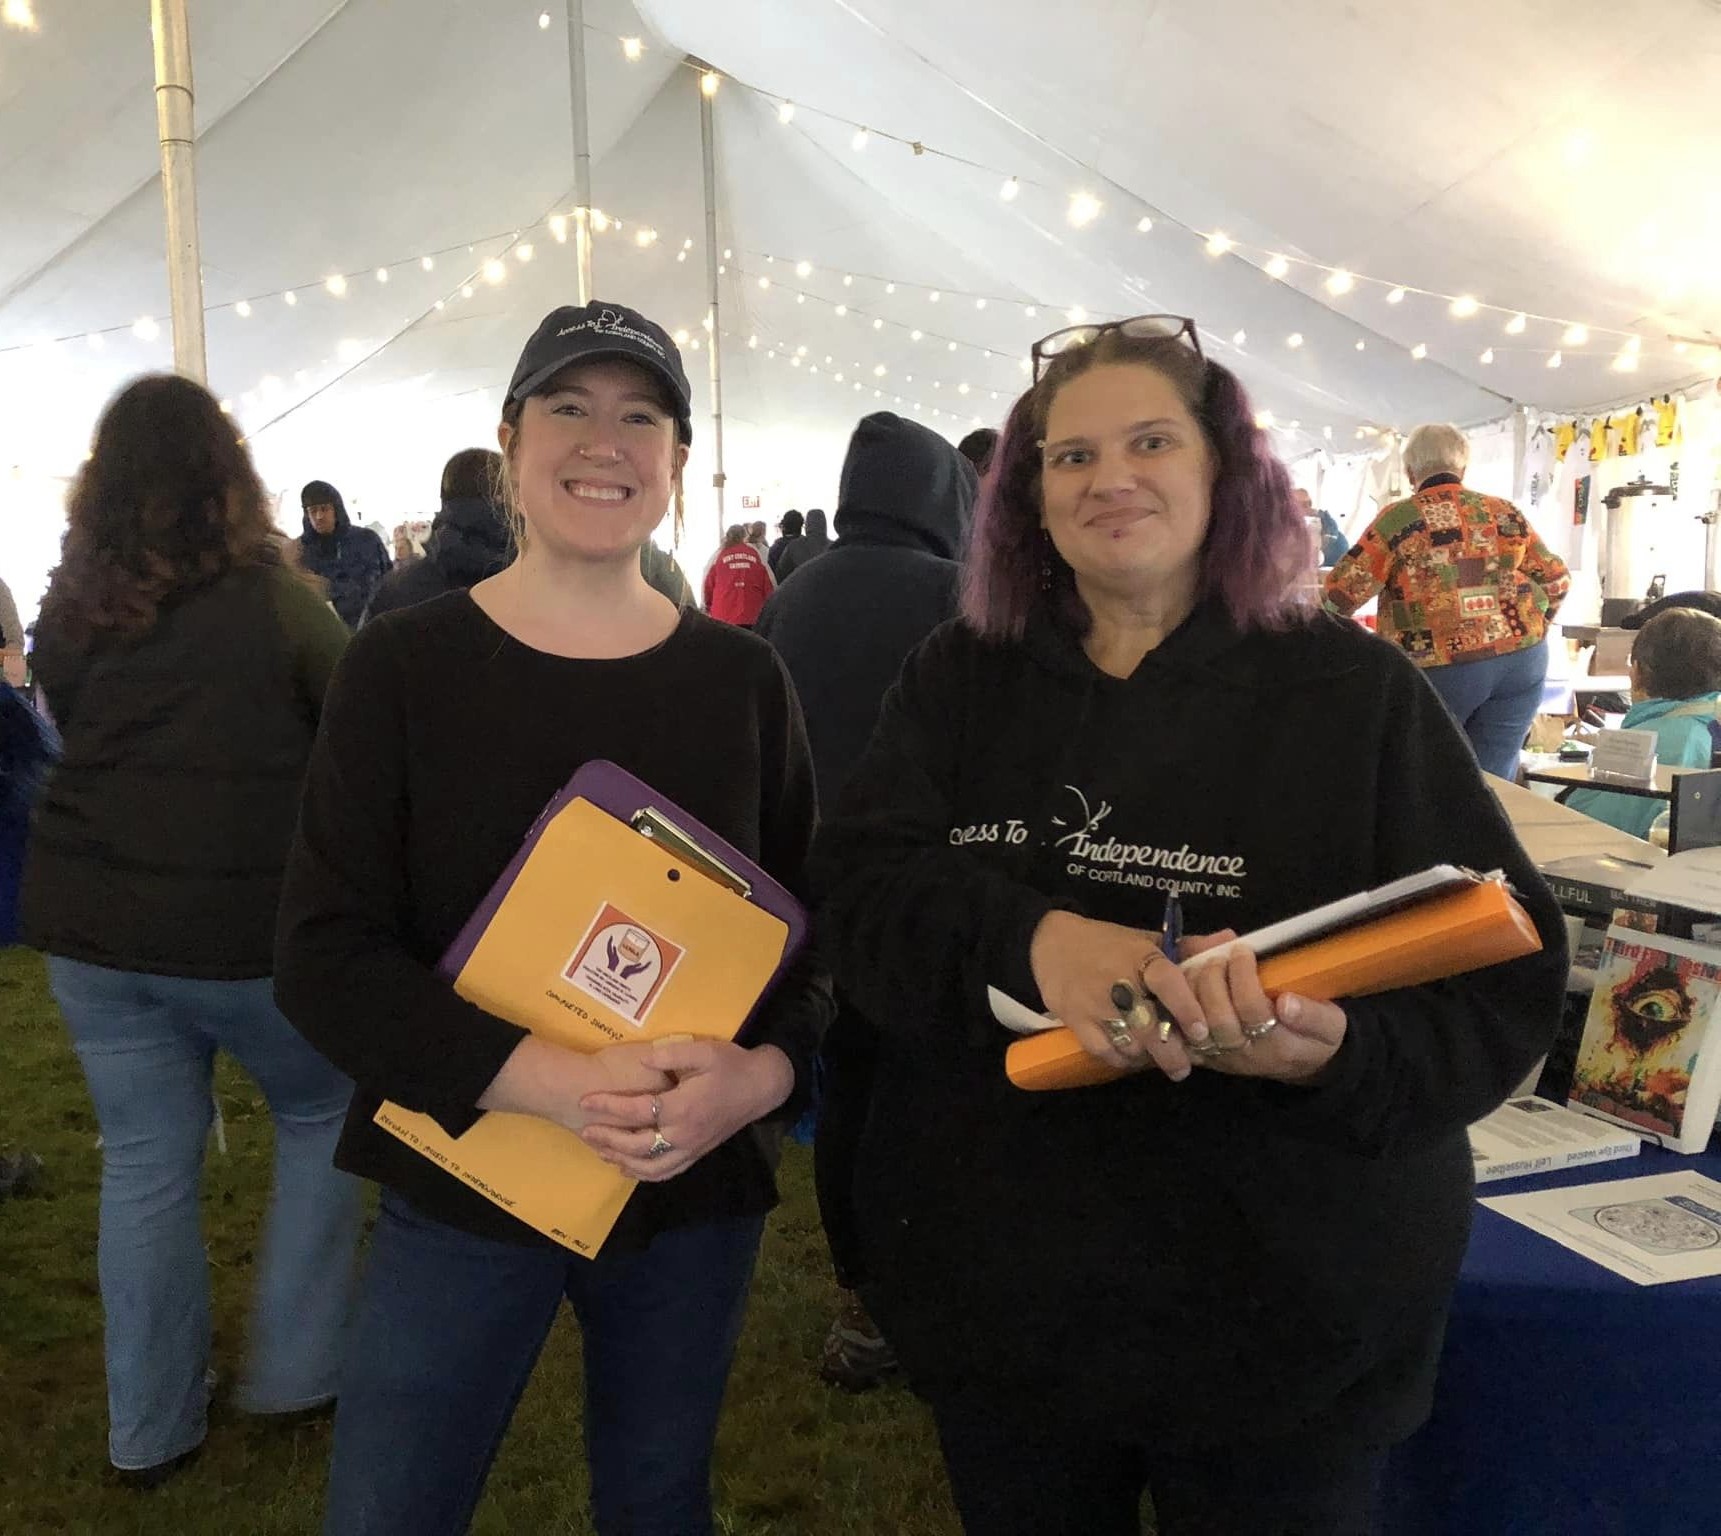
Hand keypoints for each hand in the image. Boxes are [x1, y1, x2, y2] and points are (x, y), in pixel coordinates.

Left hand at [576, 1040, 793, 1182]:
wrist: (760, 1088)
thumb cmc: (731, 1066)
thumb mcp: (704, 1051)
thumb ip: (671, 1054)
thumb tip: (643, 1058)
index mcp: (683, 1107)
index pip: (637, 1110)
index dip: (608, 1106)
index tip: (585, 1101)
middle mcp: (684, 1134)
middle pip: (637, 1146)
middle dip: (608, 1140)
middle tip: (585, 1131)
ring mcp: (691, 1149)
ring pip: (649, 1167)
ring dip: (622, 1161)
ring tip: (600, 1150)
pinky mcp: (696, 1154)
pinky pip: (666, 1172)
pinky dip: (643, 1174)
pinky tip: (627, 1167)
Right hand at [1028, 910, 1199, 1077]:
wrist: (1050, 943)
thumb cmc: (1106, 942)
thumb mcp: (1146, 939)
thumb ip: (1188, 947)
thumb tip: (1229, 941)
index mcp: (1140, 957)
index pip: (1166, 982)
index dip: (1186, 1007)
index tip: (1200, 1031)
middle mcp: (1118, 983)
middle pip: (1150, 1027)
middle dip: (1172, 1053)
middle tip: (1184, 1066)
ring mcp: (1095, 1006)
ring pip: (1130, 1044)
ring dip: (1148, 1056)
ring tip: (1160, 1059)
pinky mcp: (1076, 1021)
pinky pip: (1105, 1051)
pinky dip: (1121, 1058)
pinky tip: (1131, 1056)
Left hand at [1171, 939, 1347, 1083]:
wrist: (1303, 1064)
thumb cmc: (1316, 1036)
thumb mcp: (1332, 1025)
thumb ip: (1313, 1015)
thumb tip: (1286, 1003)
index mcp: (1279, 1045)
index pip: (1253, 1010)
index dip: (1244, 976)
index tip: (1245, 950)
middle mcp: (1246, 1055)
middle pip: (1218, 1019)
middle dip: (1215, 980)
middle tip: (1221, 956)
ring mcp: (1222, 1058)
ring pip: (1195, 1028)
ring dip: (1193, 990)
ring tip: (1203, 964)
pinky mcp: (1205, 1057)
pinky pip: (1181, 1037)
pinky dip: (1176, 1010)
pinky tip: (1182, 985)